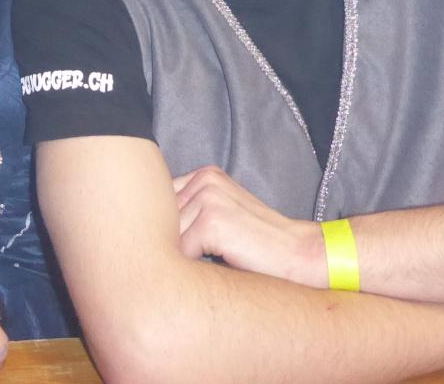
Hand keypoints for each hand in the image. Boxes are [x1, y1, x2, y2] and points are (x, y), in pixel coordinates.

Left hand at [173, 165, 325, 288]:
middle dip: (170, 241)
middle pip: (160, 218)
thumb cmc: (257, 244)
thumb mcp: (222, 214)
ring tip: (211, 261)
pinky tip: (217, 267)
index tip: (178, 243)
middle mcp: (205, 180)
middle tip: (197, 257)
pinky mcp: (212, 223)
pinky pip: (182, 252)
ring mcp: (208, 199)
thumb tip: (143, 228)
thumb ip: (189, 211)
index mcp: (205, 175)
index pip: (161, 202)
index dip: (166, 227)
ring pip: (169, 236)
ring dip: (183, 255)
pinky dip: (194, 267)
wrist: (299, 254)